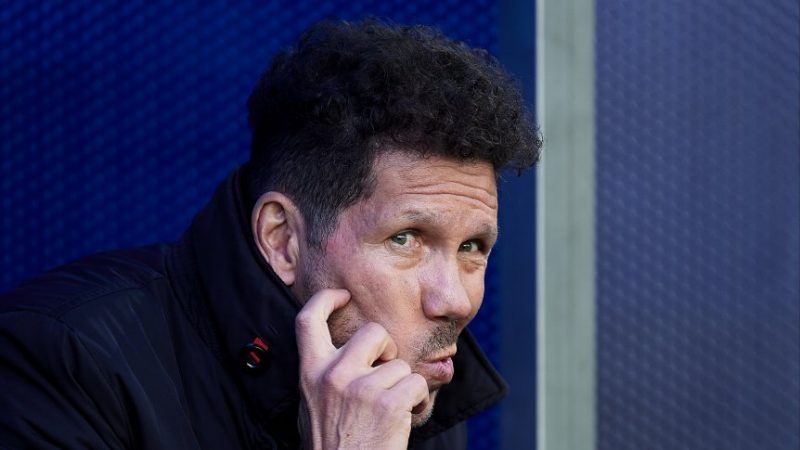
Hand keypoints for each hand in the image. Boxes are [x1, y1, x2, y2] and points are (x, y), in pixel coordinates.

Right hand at [295, 289, 428, 449]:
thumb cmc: (331, 445)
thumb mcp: (312, 405)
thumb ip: (323, 375)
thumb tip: (340, 350)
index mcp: (310, 373)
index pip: (308, 319)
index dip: (327, 299)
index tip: (343, 296)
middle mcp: (333, 375)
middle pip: (373, 332)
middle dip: (387, 349)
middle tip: (384, 371)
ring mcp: (361, 387)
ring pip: (400, 364)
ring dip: (402, 386)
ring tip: (388, 412)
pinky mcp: (388, 402)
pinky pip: (416, 384)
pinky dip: (417, 402)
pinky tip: (403, 419)